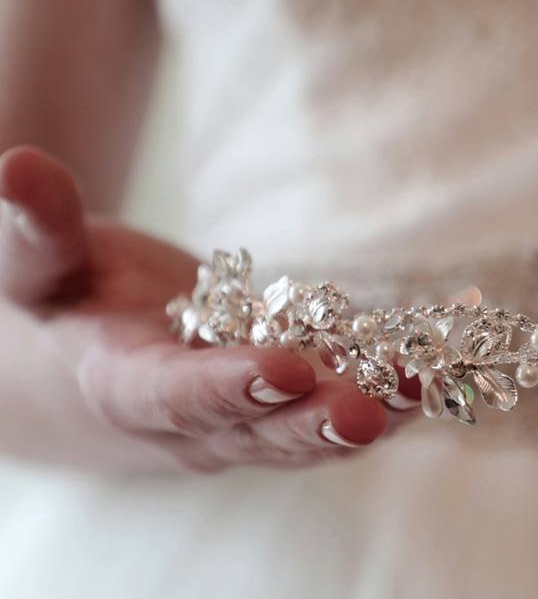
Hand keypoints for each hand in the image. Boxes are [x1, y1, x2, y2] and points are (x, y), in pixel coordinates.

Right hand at [0, 146, 420, 471]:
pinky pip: (335, 416)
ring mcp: (245, 430)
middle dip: (318, 422)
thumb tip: (15, 163)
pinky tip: (434, 378)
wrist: (84, 368)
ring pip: (309, 435)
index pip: (177, 397)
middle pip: (260, 432)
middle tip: (377, 411)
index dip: (228, 387)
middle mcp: (191, 426)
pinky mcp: (283, 417)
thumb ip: (34, 231)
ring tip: (425, 392)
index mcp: (126, 388)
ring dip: (372, 418)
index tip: (284, 370)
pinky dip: (385, 402)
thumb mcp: (40, 267)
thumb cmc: (66, 303)